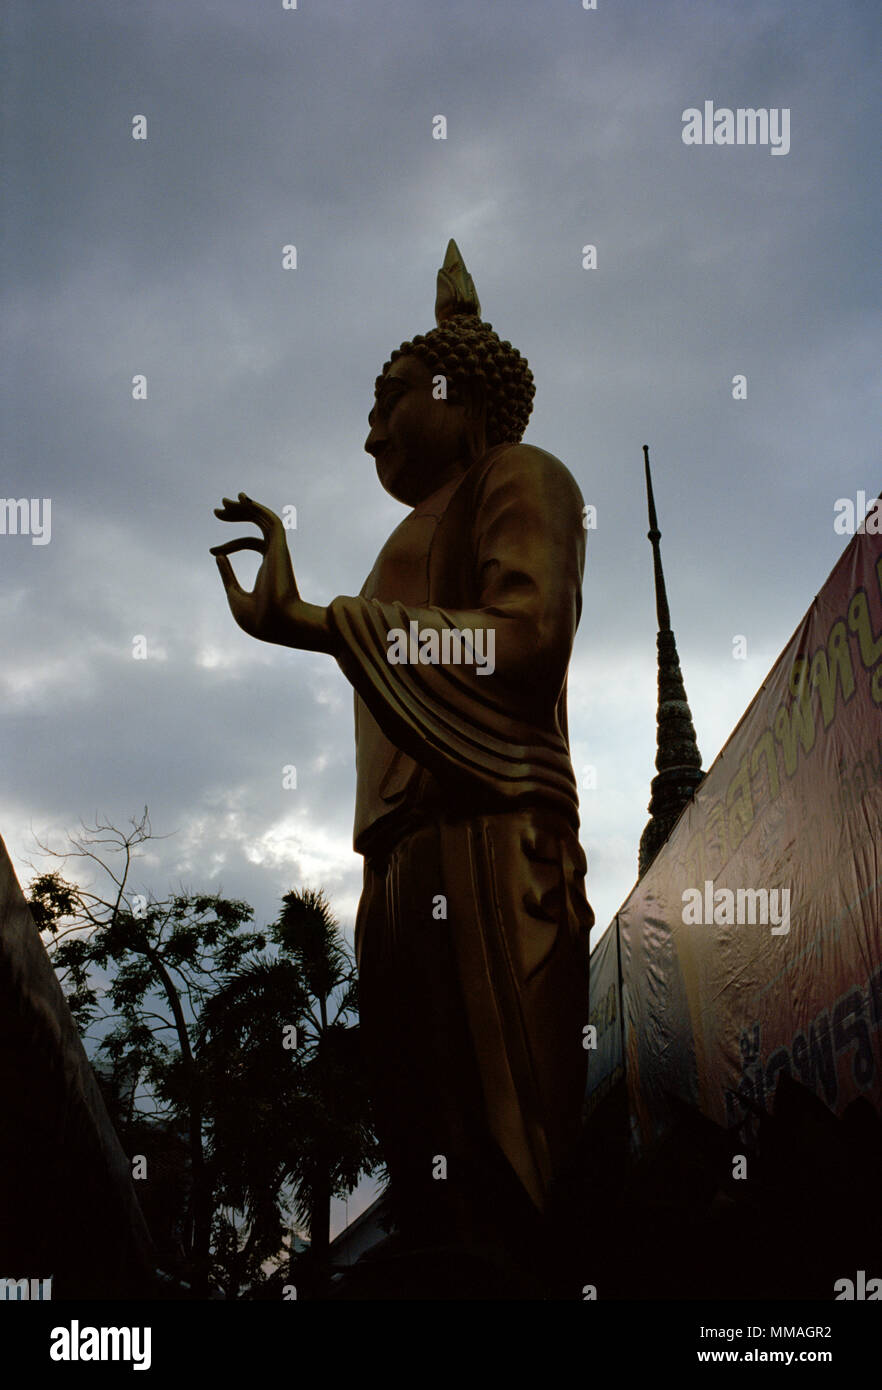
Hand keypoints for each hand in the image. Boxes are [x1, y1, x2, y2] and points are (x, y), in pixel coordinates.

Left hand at [210, 493, 303, 644]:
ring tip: (224, 502)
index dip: (229, 544)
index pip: (250, 543)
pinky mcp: (280, 549)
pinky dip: (257, 508)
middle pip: (258, 525)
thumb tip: (218, 556)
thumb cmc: (259, 620)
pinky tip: (241, 499)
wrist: (276, 626)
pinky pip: (271, 521)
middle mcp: (274, 555)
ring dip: (245, 508)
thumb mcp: (235, 596)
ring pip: (264, 519)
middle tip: (217, 510)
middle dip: (239, 515)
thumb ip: (227, 575)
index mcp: (267, 567)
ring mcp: (278, 551)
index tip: (211, 551)